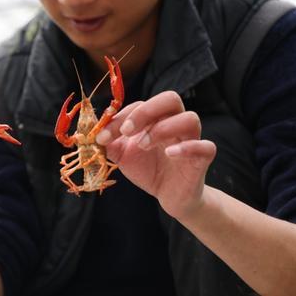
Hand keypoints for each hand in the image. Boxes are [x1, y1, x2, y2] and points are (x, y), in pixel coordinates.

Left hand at [96, 91, 215, 219]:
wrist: (169, 196)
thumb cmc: (148, 169)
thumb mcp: (122, 155)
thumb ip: (108, 143)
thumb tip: (89, 134)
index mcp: (156, 118)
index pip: (139, 105)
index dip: (119, 118)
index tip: (101, 136)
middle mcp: (175, 122)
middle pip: (170, 99)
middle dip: (145, 111)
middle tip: (127, 131)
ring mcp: (192, 139)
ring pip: (190, 118)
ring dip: (163, 128)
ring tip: (144, 145)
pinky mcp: (203, 158)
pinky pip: (206, 146)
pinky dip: (187, 147)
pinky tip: (169, 154)